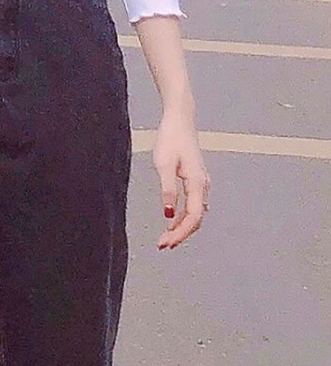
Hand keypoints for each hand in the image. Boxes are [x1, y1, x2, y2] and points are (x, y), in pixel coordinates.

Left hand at [152, 107, 210, 249]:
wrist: (180, 119)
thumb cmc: (171, 139)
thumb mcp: (164, 164)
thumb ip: (167, 189)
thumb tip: (168, 214)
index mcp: (198, 183)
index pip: (193, 217)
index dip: (180, 234)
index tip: (165, 243)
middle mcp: (203, 186)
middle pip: (196, 219)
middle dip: (181, 235)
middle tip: (163, 246)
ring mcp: (202, 183)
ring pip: (196, 213)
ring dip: (182, 228)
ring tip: (166, 238)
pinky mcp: (197, 179)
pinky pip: (194, 205)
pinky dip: (184, 217)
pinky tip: (172, 221)